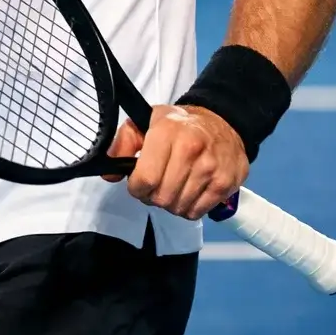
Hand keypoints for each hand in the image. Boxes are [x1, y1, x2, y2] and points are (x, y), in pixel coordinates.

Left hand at [100, 105, 248, 220]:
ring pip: (178, 207)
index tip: (138, 182)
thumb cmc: (178, 125)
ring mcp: (211, 168)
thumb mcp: (143, 123)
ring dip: (171, 203)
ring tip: (173, 185)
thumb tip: (110, 174)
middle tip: (156, 184)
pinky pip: (197, 212)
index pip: (145, 179)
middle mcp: (191, 149)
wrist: (221, 122)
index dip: (136, 187)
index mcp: (166, 132)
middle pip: (161, 197)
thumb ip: (122, 145)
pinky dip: (188, 208)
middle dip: (152, 196)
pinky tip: (188, 191)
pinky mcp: (225, 183)